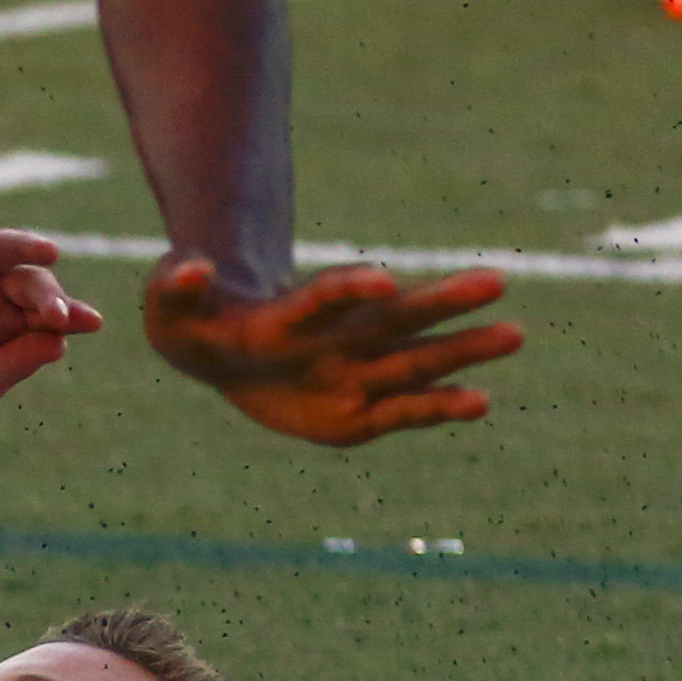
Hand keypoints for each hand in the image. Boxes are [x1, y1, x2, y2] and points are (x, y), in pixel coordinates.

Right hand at [0, 207, 101, 417]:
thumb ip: (10, 366)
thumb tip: (59, 343)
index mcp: (7, 322)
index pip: (50, 313)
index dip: (72, 314)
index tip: (90, 322)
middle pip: (31, 278)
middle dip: (47, 293)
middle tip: (54, 312)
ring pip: (0, 245)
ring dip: (25, 246)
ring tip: (48, 250)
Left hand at [143, 256, 518, 444]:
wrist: (219, 354)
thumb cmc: (194, 319)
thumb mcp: (168, 303)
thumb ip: (177, 285)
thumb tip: (191, 266)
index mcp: (290, 313)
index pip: (326, 297)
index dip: (350, 289)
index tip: (384, 281)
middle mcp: (336, 337)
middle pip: (393, 319)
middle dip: (441, 303)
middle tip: (495, 281)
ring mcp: (354, 372)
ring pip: (414, 361)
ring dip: (461, 351)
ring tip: (514, 334)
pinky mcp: (359, 413)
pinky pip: (403, 412)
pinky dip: (438, 409)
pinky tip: (481, 402)